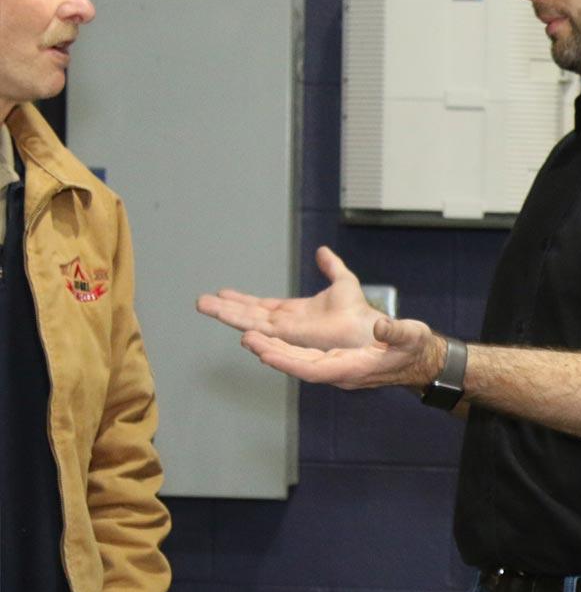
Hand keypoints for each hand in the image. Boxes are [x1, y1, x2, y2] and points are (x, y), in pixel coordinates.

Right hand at [197, 246, 382, 349]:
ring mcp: (288, 333)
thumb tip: (323, 251)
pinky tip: (234, 326)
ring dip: (228, 315)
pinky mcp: (293, 340)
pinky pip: (267, 335)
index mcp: (294, 313)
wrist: (369, 330)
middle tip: (201, 301)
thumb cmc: (359, 314)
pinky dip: (249, 330)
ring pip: (251, 323)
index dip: (242, 300)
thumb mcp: (343, 283)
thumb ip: (331, 267)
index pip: (261, 306)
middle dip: (225, 308)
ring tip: (205, 306)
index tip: (223, 293)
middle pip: (249, 315)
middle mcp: (286, 324)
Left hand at [238, 315, 445, 390]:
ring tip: (249, 336)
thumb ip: (396, 331)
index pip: (313, 369)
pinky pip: (302, 355)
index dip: (288, 362)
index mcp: (353, 368)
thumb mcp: (411, 336)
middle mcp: (339, 371)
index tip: (266, 353)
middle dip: (271, 352)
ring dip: (273, 349)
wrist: (417, 361)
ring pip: (296, 360)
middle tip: (247, 339)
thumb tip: (380, 323)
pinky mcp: (333, 360)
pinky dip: (284, 347)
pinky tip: (268, 338)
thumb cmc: (414, 349)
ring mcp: (334, 367)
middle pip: (298, 365)